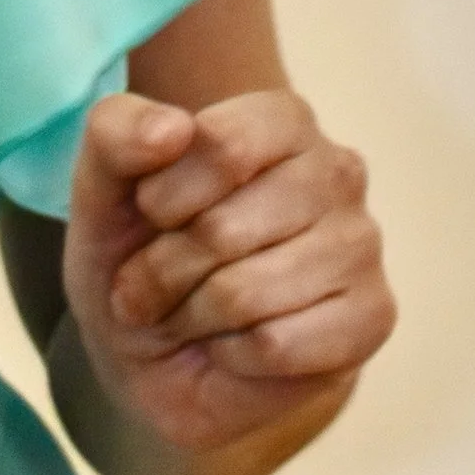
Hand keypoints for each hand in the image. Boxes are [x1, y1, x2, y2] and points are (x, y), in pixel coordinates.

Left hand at [61, 89, 395, 462]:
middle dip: (165, 269)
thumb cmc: (139, 252)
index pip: (221, 145)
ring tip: (194, 313)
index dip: (162, 197)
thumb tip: (172, 129)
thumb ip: (116, 133)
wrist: (158, 352)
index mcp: (282, 120)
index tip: (151, 214)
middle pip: (222, 229)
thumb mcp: (102, 186)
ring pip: (244, 293)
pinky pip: (275, 346)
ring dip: (192, 316)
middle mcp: (338, 172)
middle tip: (158, 282)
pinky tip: (238, 345)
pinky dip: (232, 355)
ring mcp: (362, 246)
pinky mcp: (372, 318)